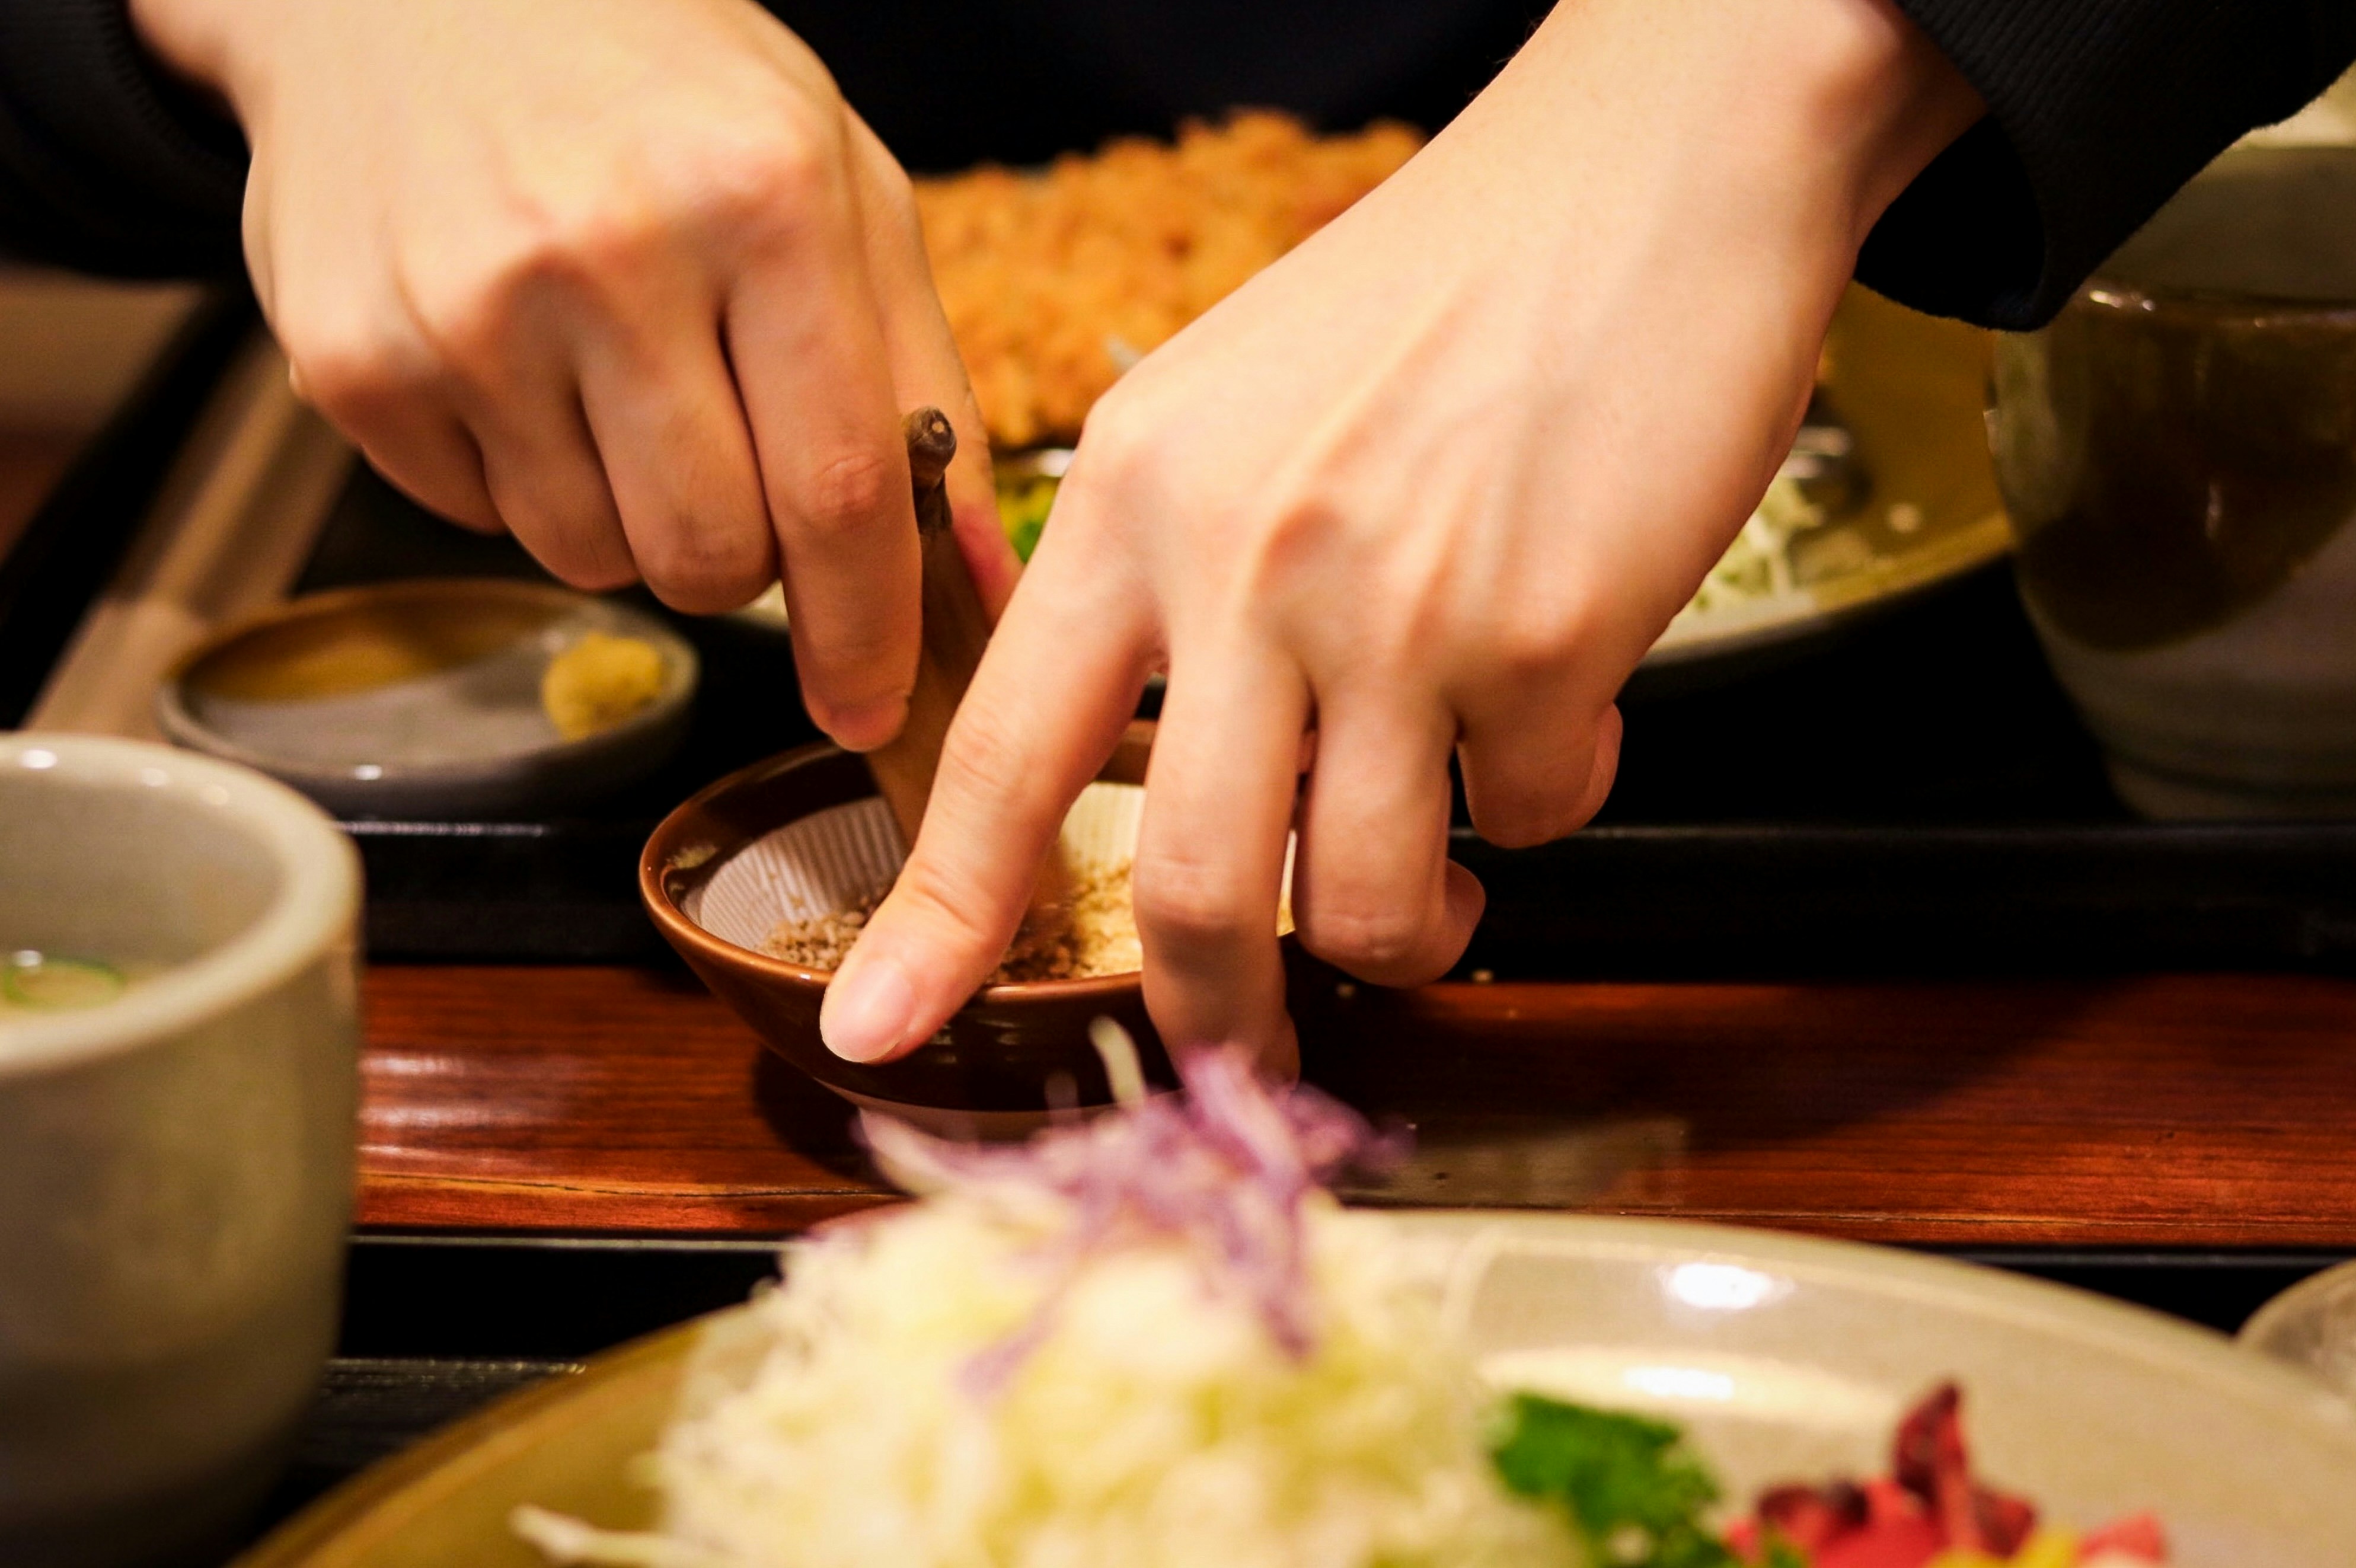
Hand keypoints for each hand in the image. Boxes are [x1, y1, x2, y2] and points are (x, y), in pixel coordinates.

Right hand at [129, 0, 1017, 748]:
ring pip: (595, 561)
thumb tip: (976, 578)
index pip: (836, 492)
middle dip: (746, 567)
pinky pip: (485, 524)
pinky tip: (523, 365)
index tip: (872, 705)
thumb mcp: (840, 189)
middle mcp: (605, 254)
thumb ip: (922, 386)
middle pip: (711, 558)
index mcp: (762, 200)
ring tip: (618, 386)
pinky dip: (527, 483)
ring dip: (633, 522)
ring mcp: (462, 312)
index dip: (865, 630)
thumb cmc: (666, 94)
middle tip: (734, 474)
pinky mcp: (353, 360)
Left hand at [819, 0, 1978, 1068]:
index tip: (879, 1021)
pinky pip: (1531, 817)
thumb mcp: (1233, 407)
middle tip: (1250, 1058)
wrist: (1647, 176)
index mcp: (1131, 497)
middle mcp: (1240, 561)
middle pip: (1196, 888)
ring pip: (1369, 901)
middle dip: (1223, 1018)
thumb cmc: (1445, 296)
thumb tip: (1175, 767)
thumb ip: (1171, 578)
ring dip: (1412, 931)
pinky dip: (1547, 798)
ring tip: (1445, 878)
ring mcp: (1393, 609)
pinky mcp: (1545, 642)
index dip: (937, 913)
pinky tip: (1559, 705)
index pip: (999, 749)